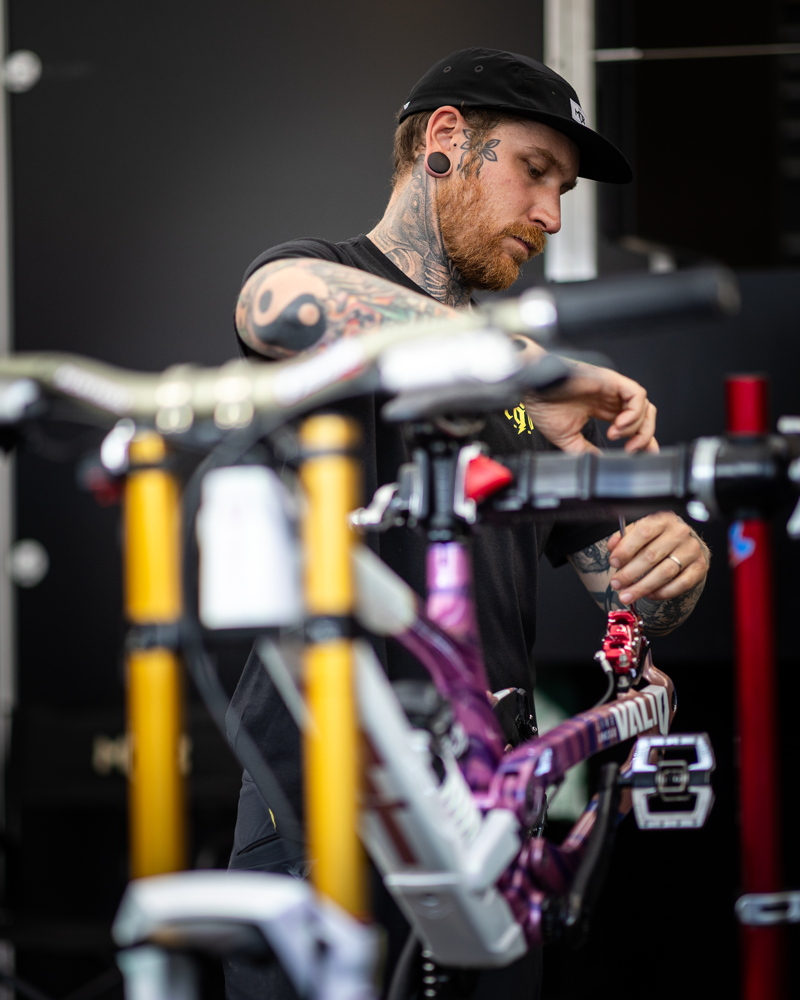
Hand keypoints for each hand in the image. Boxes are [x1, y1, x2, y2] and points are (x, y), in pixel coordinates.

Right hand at [522, 359, 657, 453]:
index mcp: (601, 409)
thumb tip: (599, 462)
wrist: (534, 391)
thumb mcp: (568, 438)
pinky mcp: (612, 380)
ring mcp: (613, 389)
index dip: (642, 440)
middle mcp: (610, 398)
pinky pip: (637, 395)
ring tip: (617, 435)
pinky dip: (634, 413)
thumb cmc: (544, 406)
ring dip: (636, 426)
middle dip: (644, 436)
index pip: (632, 424)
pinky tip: (619, 424)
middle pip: (644, 416)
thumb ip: (586, 450)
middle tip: (632, 449)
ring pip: (644, 407)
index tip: (643, 454)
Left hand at [606, 512, 709, 604]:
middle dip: (630, 573)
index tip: (613, 562)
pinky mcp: (700, 567)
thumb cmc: (658, 538)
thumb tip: (612, 547)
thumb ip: (624, 538)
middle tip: (616, 584)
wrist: (685, 544)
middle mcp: (679, 532)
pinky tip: (649, 595)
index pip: (643, 532)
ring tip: (627, 596)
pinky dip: (662, 592)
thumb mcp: (640, 531)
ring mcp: (691, 550)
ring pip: (665, 572)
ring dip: (642, 587)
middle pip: (652, 555)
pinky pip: (680, 584)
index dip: (626, 549)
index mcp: (662, 519)